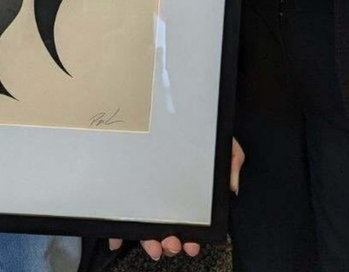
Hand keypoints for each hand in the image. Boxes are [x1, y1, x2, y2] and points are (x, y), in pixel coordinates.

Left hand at [106, 141, 242, 258]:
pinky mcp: (129, 183)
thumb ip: (231, 162)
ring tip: (154, 244)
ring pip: (145, 222)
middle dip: (169, 242)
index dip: (189, 236)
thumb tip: (232, 187)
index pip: (188, 219)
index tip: (191, 244)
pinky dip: (117, 230)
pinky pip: (122, 209)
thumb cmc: (200, 128)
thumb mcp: (221, 143)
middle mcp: (166, 194)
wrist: (179, 105)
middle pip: (165, 225)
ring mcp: (146, 191)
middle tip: (172, 244)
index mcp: (186, 191)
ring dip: (147, 239)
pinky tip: (116, 239)